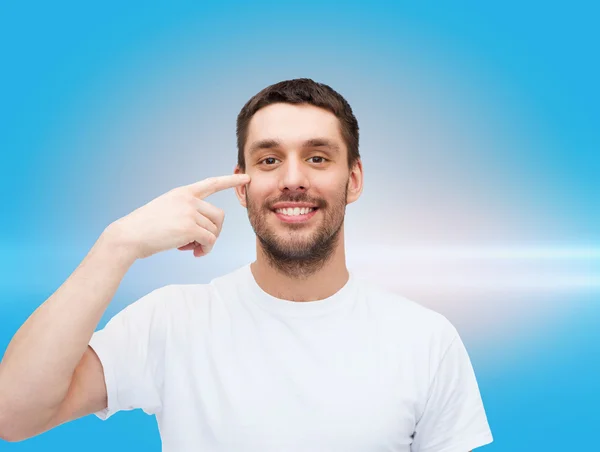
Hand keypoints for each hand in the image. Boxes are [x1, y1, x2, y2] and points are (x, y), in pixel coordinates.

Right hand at [108, 174, 249, 258]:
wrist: (129, 236)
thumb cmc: (145, 228)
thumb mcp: (166, 211)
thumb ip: (187, 214)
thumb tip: (204, 233)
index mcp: (182, 193)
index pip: (211, 183)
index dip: (230, 180)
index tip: (246, 177)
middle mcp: (188, 199)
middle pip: (219, 216)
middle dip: (213, 231)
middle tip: (198, 243)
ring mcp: (189, 212)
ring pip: (215, 230)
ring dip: (206, 243)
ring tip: (191, 248)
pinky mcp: (190, 227)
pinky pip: (210, 241)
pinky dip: (205, 250)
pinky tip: (193, 253)